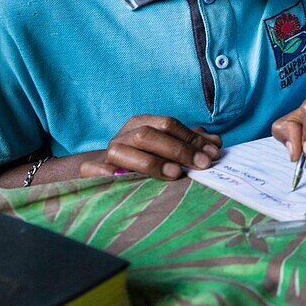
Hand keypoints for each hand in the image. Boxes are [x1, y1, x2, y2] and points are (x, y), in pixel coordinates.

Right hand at [80, 115, 221, 179]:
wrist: (107, 171)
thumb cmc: (146, 158)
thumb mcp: (169, 148)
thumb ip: (191, 143)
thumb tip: (216, 144)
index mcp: (142, 123)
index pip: (168, 125)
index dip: (191, 138)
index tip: (212, 154)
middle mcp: (123, 135)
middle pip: (148, 135)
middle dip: (177, 149)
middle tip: (201, 165)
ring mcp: (106, 154)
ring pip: (123, 151)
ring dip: (150, 163)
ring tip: (175, 174)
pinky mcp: (90, 172)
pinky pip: (92, 170)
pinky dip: (105, 175)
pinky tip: (125, 181)